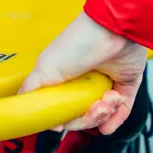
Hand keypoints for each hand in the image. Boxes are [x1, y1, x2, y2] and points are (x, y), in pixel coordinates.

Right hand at [19, 12, 144, 133]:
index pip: (61, 110)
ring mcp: (104, 84)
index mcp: (63, 79)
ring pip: (102, 116)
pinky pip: (122, 112)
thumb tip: (27, 110)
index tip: (64, 121)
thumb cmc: (79, 43)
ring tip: (108, 99)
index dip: (63, 119)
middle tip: (94, 107)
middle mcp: (83, 83)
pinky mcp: (125, 85)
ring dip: (104, 114)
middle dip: (88, 117)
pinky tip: (110, 117)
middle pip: (82, 116)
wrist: (115, 31)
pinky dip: (116, 119)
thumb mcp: (46, 67)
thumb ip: (32, 89)